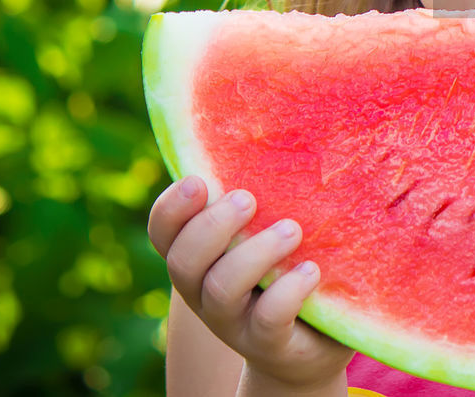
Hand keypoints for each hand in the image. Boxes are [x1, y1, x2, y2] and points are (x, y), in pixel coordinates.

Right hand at [147, 175, 354, 389]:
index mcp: (199, 257)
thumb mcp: (265, 232)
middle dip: (211, 226)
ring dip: (254, 254)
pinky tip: (311, 270)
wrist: (307, 346)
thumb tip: (283, 128)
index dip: (171, 207)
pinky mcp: (269, 343)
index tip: (198, 180)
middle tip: (247, 199)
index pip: (163, 231)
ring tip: (292, 229)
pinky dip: (288, 292)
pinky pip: (268, 319)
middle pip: (183, 261)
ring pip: (221, 289)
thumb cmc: (284, 271)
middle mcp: (205, 291)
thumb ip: (259, 199)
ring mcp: (233, 321)